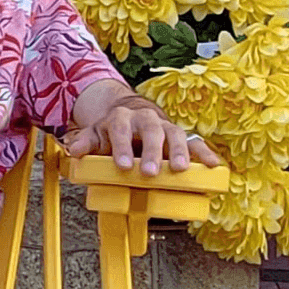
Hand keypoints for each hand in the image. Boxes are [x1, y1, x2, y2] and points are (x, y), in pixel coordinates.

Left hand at [64, 97, 220, 175]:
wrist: (131, 116)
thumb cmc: (112, 132)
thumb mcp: (95, 135)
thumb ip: (85, 142)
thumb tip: (76, 150)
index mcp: (121, 118)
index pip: (120, 130)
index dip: (122, 147)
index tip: (123, 166)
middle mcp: (145, 119)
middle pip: (151, 131)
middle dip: (152, 152)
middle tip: (150, 172)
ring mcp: (165, 126)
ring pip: (175, 135)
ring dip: (179, 152)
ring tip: (181, 170)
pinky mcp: (181, 136)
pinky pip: (195, 142)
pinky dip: (204, 153)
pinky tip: (213, 165)